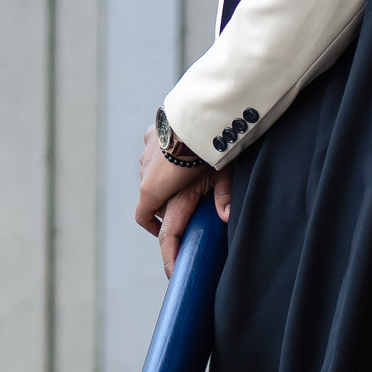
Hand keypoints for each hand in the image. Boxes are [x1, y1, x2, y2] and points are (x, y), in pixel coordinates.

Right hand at [134, 131, 235, 277]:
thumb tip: (226, 218)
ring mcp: (146, 152)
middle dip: (167, 209)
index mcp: (156, 189)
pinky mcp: (151, 134)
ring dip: (165, 182)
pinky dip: (164, 159)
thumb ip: (223, 197)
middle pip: (152, 200)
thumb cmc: (209, 143)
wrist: (197, 106)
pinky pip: (155, 153)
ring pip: (152, 175)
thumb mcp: (222, 174)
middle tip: (190, 211)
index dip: (162, 246)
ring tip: (188, 178)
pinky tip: (182, 152)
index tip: (172, 264)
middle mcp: (145, 172)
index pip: (150, 223)